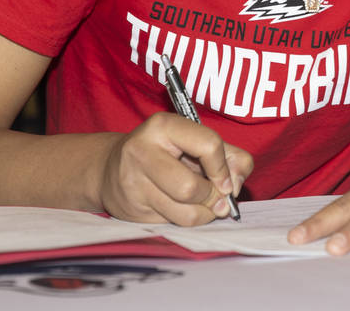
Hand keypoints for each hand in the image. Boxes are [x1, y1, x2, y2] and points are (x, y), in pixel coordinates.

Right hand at [99, 112, 252, 224]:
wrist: (112, 168)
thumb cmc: (167, 152)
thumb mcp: (198, 142)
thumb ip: (230, 156)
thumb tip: (237, 183)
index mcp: (164, 126)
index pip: (208, 145)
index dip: (224, 168)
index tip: (227, 181)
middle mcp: (142, 151)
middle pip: (190, 188)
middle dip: (212, 197)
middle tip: (216, 197)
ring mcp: (132, 183)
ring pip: (184, 214)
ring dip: (204, 214)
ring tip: (205, 205)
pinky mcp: (131, 209)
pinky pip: (173, 225)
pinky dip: (188, 221)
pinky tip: (183, 209)